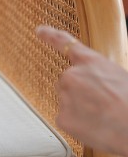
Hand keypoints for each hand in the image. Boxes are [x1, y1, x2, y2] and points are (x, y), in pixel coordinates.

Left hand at [36, 25, 127, 156]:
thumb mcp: (117, 76)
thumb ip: (97, 74)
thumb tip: (94, 84)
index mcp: (89, 61)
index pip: (65, 42)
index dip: (50, 35)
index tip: (40, 30)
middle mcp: (71, 75)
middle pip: (67, 83)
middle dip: (79, 93)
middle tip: (101, 104)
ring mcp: (65, 95)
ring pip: (67, 102)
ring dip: (79, 109)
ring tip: (102, 116)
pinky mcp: (62, 116)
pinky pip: (67, 119)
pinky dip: (78, 125)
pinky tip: (95, 126)